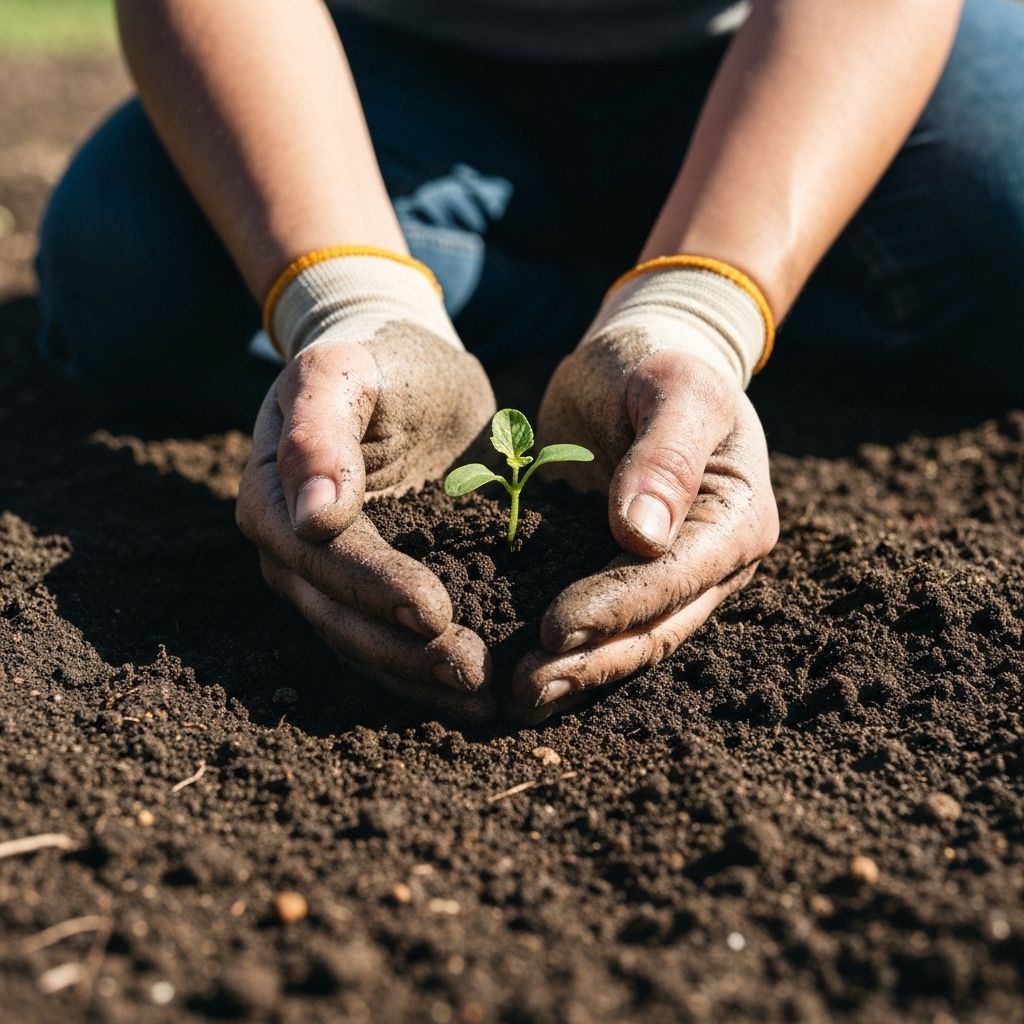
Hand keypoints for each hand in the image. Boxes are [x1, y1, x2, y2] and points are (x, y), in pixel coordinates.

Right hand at [237, 324, 497, 720]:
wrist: (402, 369)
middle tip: (472, 674)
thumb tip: (311, 517)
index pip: (322, 555)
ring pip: (362, 641)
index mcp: (274, 493)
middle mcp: (290, 547)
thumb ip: (318, 427)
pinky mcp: (371, 587)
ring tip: (482, 698)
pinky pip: (390, 636)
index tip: (435, 612)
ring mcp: (327, 574)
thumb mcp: (345, 369)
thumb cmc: (376, 359)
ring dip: (418, 675)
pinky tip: (476, 693)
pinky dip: (428, 668)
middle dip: (403, 650)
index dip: (374, 588)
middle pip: (338, 614)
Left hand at [507, 336, 778, 722]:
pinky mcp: (624, 572)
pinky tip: (520, 672)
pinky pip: (599, 620)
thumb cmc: (663, 362)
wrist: (640, 361)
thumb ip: (665, 455)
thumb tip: (641, 535)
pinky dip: (565, 649)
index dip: (615, 607)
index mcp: (736, 520)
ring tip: (519, 699)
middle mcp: (710, 562)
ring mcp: (669, 575)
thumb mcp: (674, 388)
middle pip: (653, 627)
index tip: (553, 627)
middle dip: (590, 662)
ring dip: (576, 672)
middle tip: (525, 690)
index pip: (674, 578)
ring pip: (627, 639)